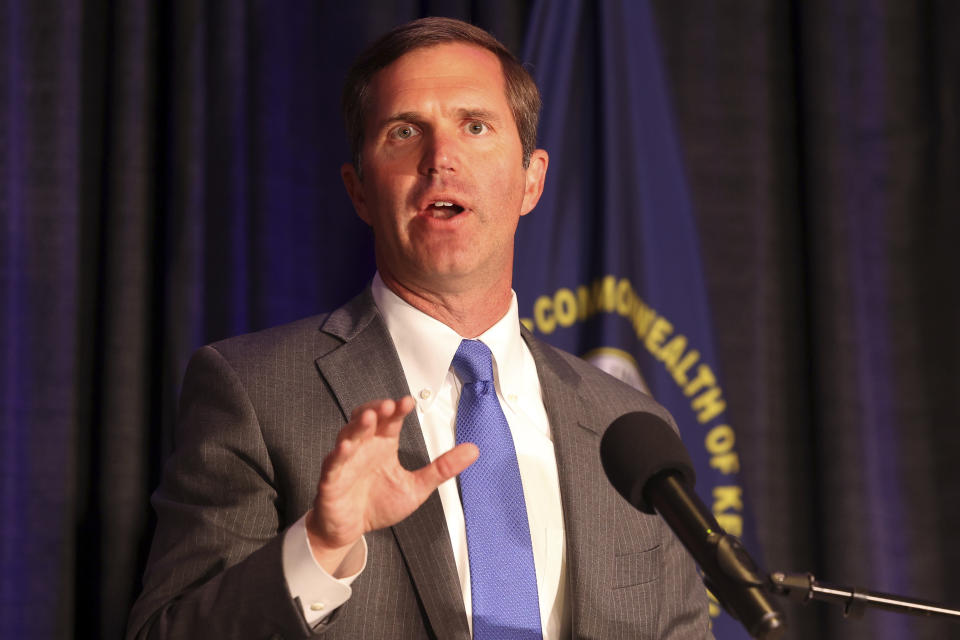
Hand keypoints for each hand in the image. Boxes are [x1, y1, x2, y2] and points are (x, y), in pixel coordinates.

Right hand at [305, 396, 477, 574]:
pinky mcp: (331, 480)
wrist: (351, 531)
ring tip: (369, 418)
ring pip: (348, 435)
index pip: (390, 420)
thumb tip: (473, 450)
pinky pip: (333, 464)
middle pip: (366, 419)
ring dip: (358, 426)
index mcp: (383, 445)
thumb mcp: (417, 487)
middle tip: (389, 405)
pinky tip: (345, 448)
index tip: (408, 402)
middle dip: (376, 410)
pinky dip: (338, 455)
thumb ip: (442, 468)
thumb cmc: (379, 505)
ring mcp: (346, 462)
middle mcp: (364, 447)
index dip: (397, 409)